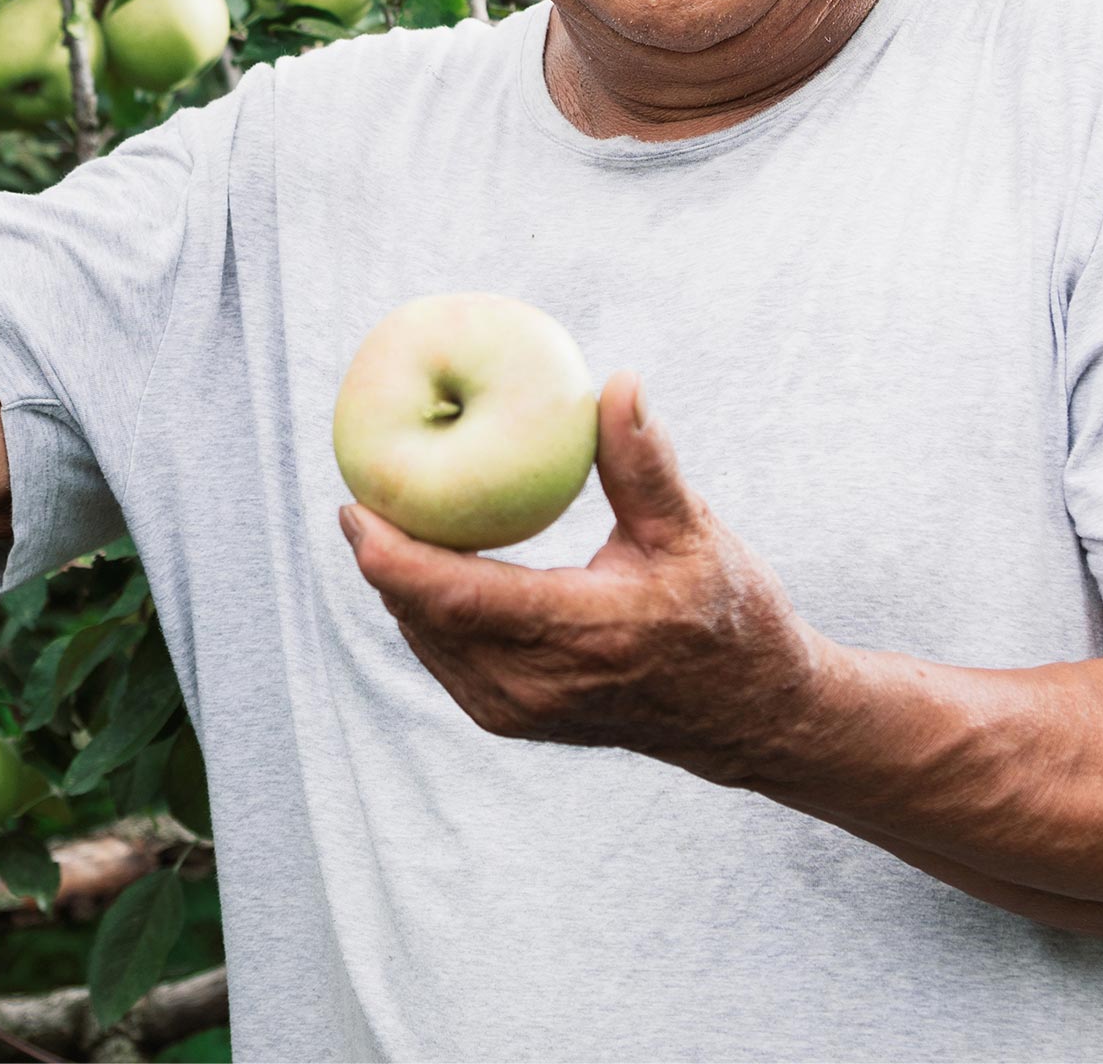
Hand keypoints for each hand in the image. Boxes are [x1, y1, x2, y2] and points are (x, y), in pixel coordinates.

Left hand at [341, 375, 826, 781]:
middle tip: (366, 485)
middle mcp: (539, 685)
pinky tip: (420, 558)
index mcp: (583, 633)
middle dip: (382, 555)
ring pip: (426, 638)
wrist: (748, 712)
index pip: (457, 600)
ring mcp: (520, 711)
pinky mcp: (511, 719)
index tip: (355, 505)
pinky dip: (424, 607)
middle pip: (424, 618)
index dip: (392, 556)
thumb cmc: (727, 611)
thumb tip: (618, 383)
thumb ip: (645, 463)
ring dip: (399, 580)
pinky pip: (443, 655)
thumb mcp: (693, 531)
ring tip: (385, 511)